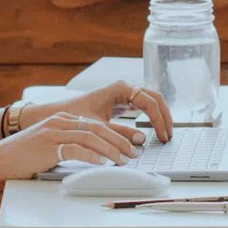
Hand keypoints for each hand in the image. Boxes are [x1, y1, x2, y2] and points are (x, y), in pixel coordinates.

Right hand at [0, 109, 140, 180]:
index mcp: (63, 118)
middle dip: (119, 140)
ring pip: (90, 136)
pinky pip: (75, 148)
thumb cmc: (25, 155)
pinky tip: (102, 163)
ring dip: (110, 149)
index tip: (131, 143)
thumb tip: (95, 156)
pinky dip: (91, 156)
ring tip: (123, 159)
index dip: (117, 133)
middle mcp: (60, 121)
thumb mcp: (51, 144)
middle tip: (133, 152)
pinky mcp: (47, 146)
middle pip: (98, 127)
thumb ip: (70, 144)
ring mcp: (53, 132)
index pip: (96, 123)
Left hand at [58, 78, 173, 144]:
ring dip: (160, 116)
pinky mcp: (122, 101)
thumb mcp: (99, 128)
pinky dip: (152, 117)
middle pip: (155, 98)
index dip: (159, 120)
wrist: (59, 115)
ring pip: (151, 101)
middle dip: (164, 117)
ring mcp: (125, 93)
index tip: (162, 137)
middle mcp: (125, 87)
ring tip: (164, 135)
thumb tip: (142, 140)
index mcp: (121, 88)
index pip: (149, 102)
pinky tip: (155, 131)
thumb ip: (121, 133)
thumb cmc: (75, 117)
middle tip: (168, 136)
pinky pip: (144, 106)